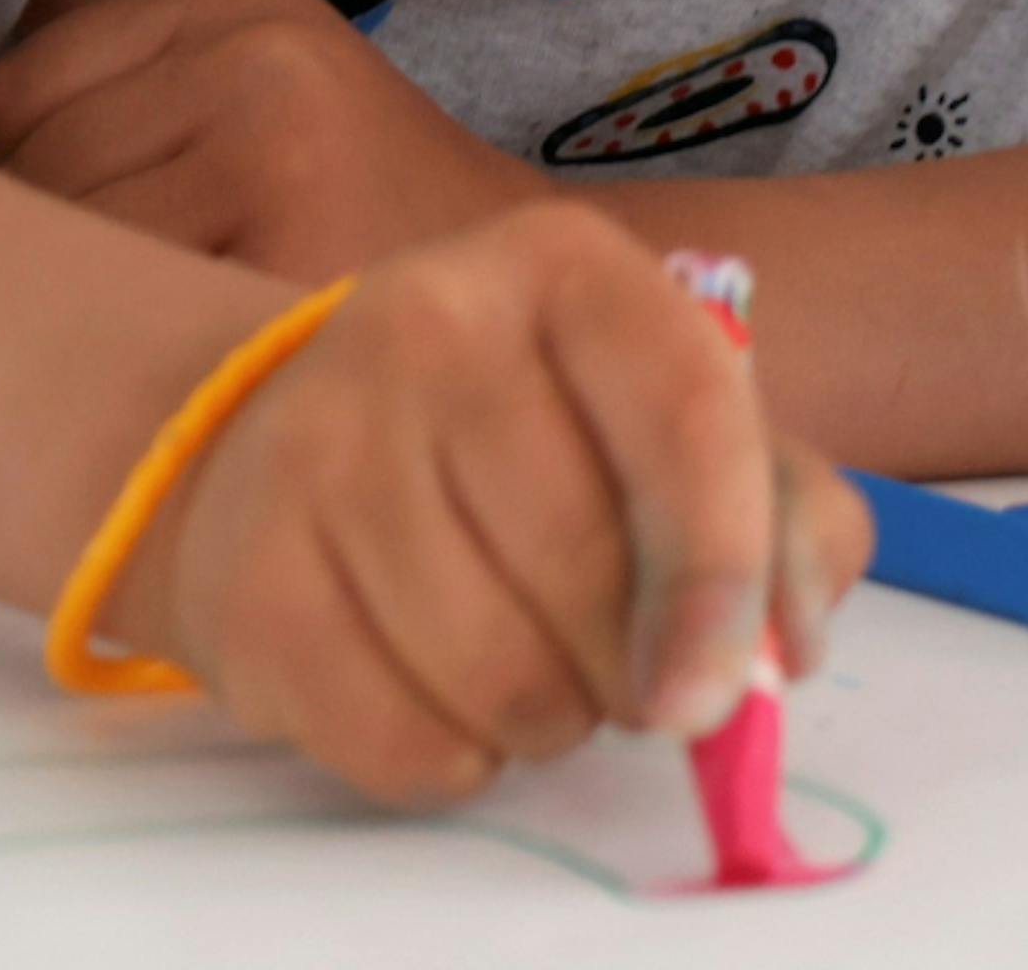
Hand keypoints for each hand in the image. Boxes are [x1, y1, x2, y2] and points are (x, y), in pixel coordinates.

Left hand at [0, 0, 548, 281]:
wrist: (512, 321)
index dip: (36, 144)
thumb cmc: (362, 220)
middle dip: (42, 213)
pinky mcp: (271, 251)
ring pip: (50, 215)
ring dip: (67, 278)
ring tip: (157, 309)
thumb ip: (137, 53)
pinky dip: (117, 332)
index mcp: (248, 2)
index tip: (103, 198)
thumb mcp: (269, 89)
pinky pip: (105, 292)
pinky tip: (179, 347)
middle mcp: (253, 54)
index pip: (31, 57)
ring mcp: (263, 149)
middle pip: (23, 137)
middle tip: (134, 272)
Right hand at [142, 200, 871, 803]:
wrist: (281, 440)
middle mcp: (425, 323)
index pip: (681, 416)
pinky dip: (458, 760)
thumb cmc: (529, 434)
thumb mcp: (672, 424)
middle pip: (584, 565)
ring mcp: (314, 445)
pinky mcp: (243, 581)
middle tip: (632, 671)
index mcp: (564, 267)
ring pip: (494, 675)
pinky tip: (448, 698)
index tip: (727, 691)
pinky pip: (400, 742)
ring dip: (553, 720)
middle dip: (637, 668)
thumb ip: (782, 513)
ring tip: (540, 671)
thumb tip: (783, 649)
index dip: (723, 571)